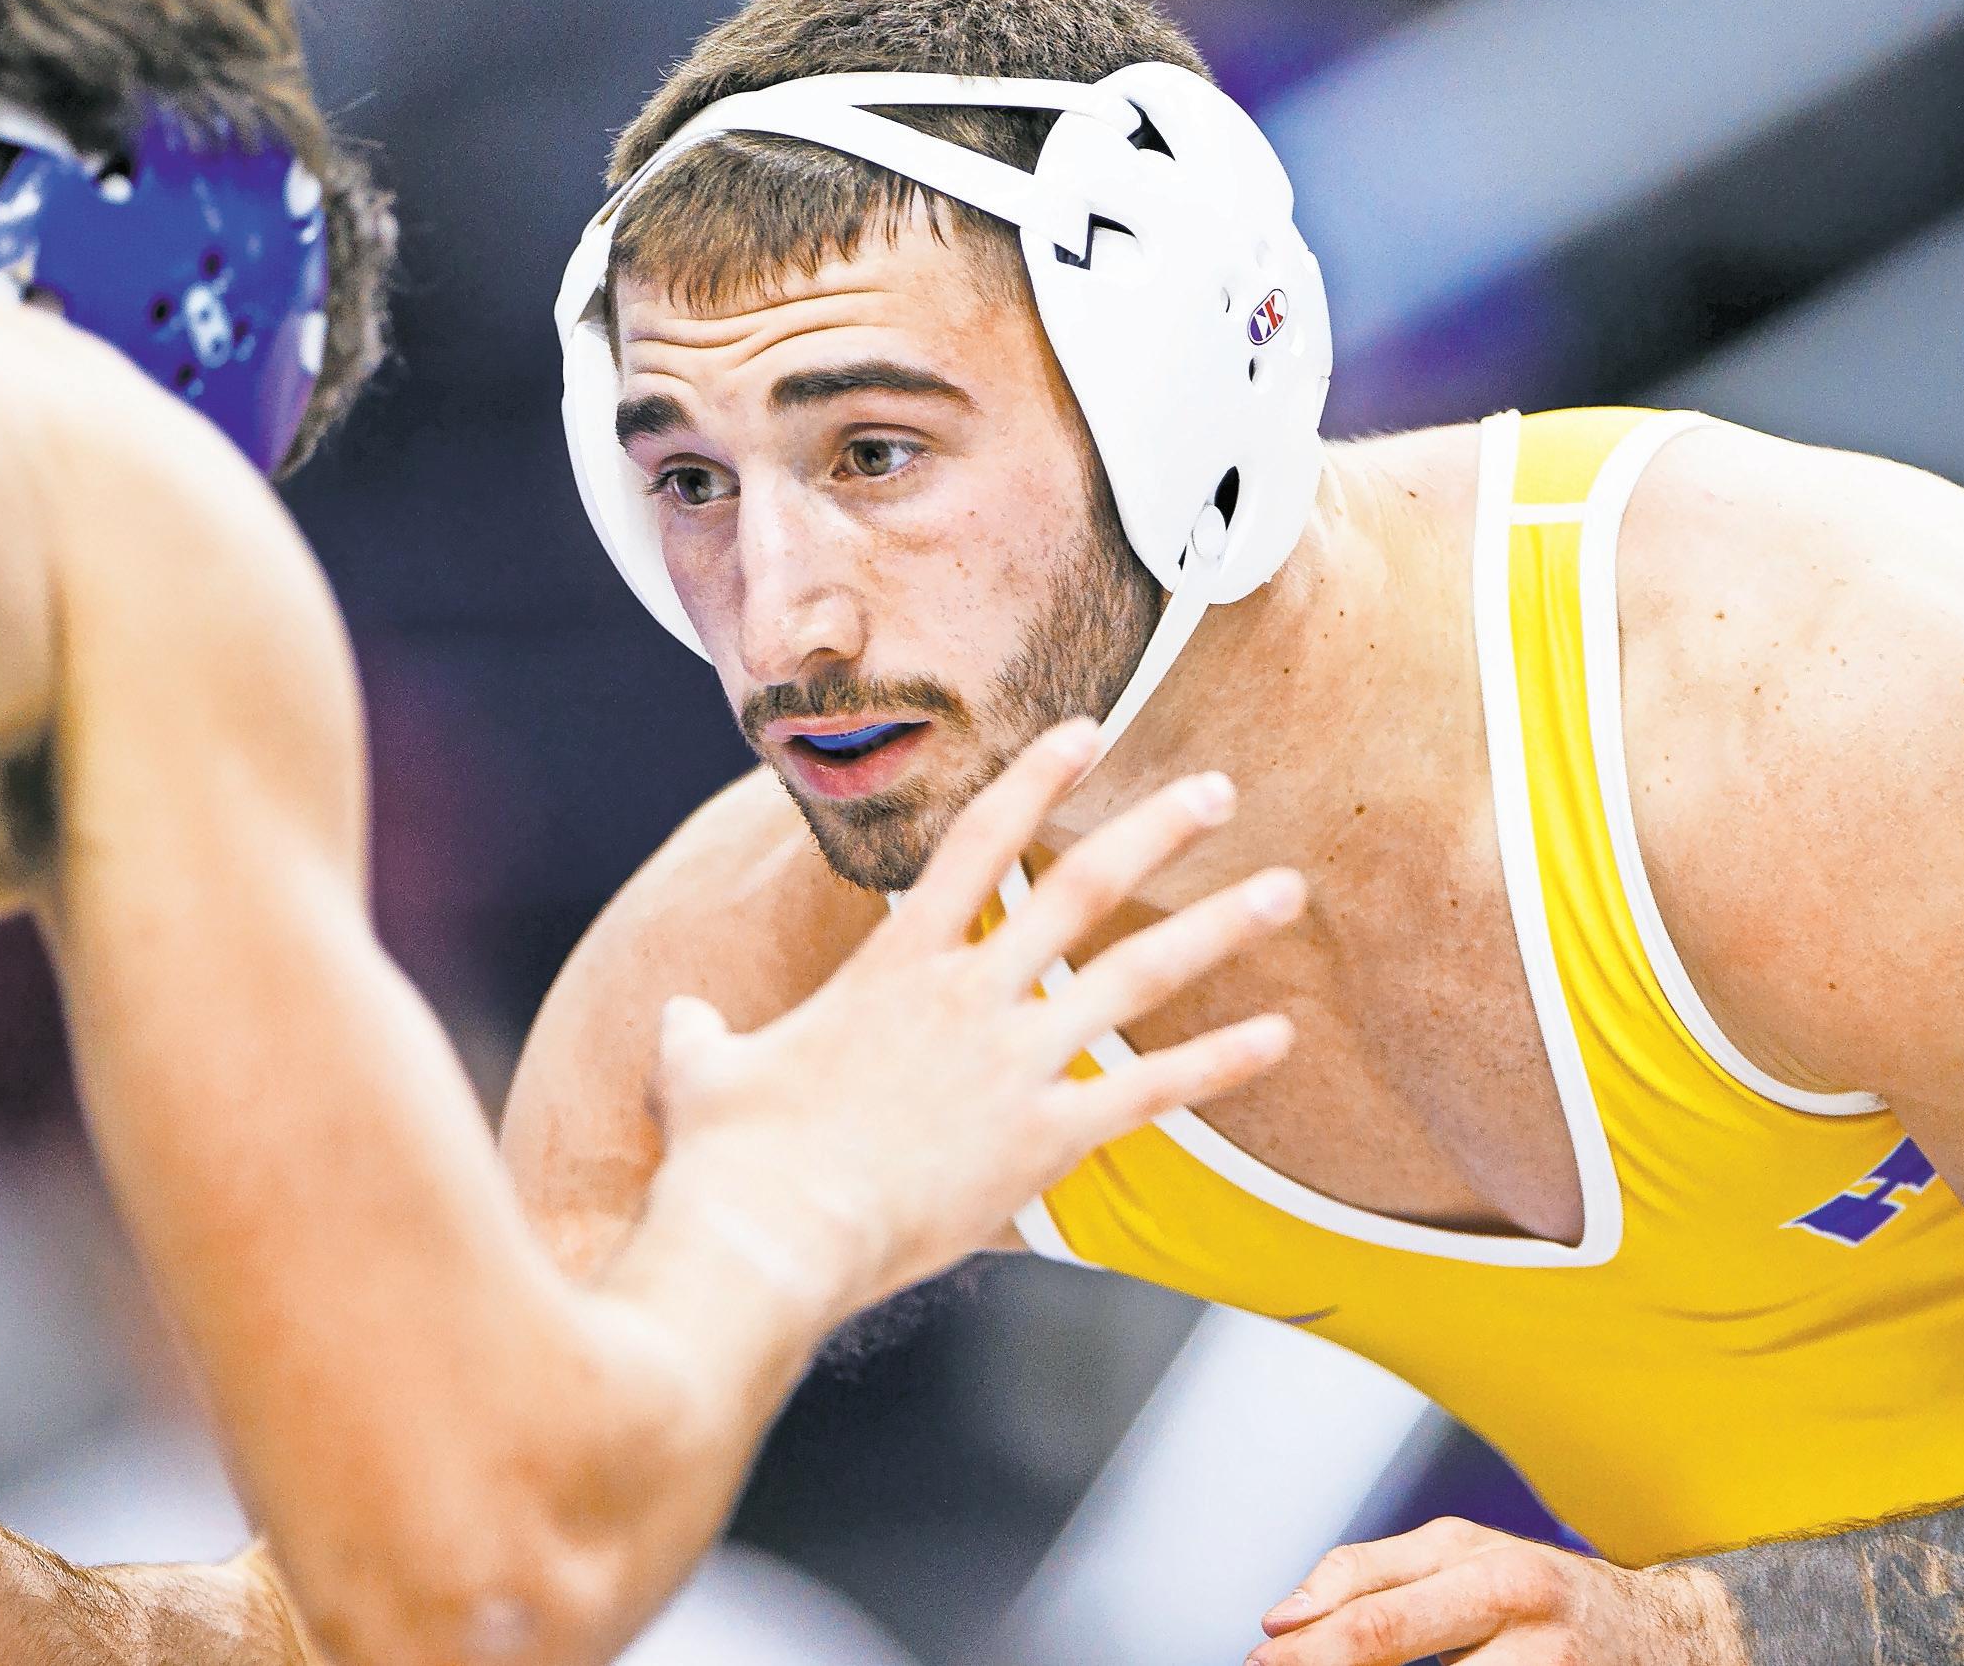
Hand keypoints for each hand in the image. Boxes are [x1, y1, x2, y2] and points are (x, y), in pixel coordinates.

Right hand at [651, 717, 1306, 1308]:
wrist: (771, 1232)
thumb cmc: (728, 1157)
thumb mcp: (697, 1073)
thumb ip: (697, 1034)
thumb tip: (677, 1018)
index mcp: (893, 966)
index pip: (976, 842)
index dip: (1035, 779)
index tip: (1087, 732)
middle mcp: (968, 997)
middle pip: (1081, 886)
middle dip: (1157, 828)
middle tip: (1220, 789)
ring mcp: (1014, 1064)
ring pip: (1138, 973)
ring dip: (1218, 925)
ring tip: (1286, 889)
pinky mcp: (1044, 1141)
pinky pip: (1152, 1093)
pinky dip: (1220, 1064)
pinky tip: (1280, 1038)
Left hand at [1250, 1518, 1743, 1665]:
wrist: (1674, 1635)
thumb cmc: (1551, 1594)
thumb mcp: (1469, 1558)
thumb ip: (1374, 1573)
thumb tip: (1284, 1617)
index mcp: (1492, 1568)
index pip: (1376, 1611)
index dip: (1308, 1645)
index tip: (1262, 1657)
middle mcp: (1523, 1616)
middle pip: (1393, 1645)